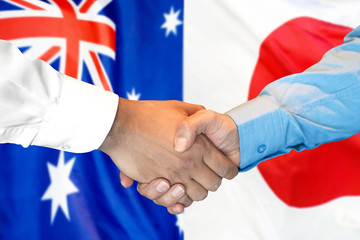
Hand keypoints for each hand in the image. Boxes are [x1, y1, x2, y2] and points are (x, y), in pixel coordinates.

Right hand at [99, 99, 237, 201]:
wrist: (120, 124)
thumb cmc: (148, 113)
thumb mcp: (179, 107)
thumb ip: (196, 113)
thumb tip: (205, 116)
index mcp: (199, 146)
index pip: (225, 168)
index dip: (229, 170)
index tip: (225, 169)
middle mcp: (188, 163)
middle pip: (213, 185)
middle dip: (213, 181)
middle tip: (206, 174)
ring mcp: (172, 175)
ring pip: (196, 196)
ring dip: (195, 192)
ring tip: (191, 182)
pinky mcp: (155, 183)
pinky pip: (174, 202)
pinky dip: (178, 202)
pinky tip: (177, 192)